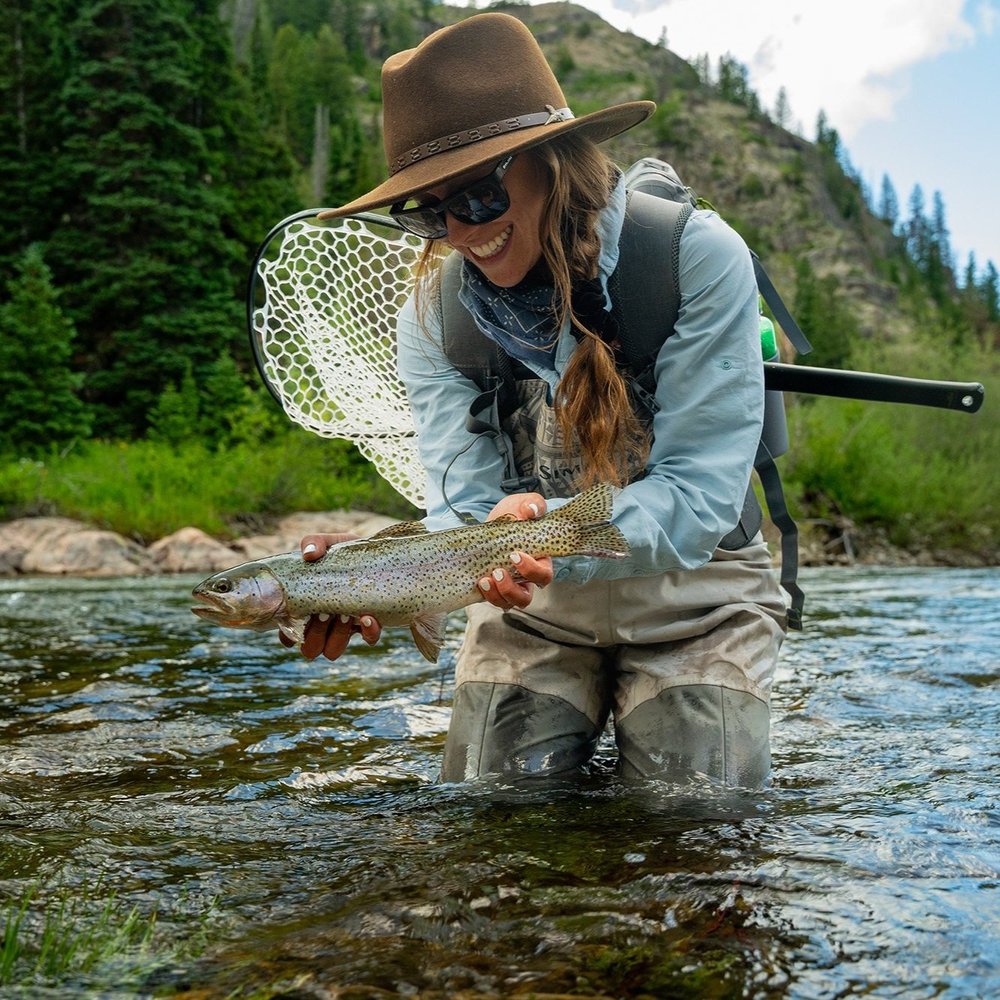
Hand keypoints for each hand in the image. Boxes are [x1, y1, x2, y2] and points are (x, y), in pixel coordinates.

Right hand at [277, 533, 382, 660]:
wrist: (378, 554)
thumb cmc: (345, 552)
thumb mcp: (329, 544)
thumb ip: (314, 543)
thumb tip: (309, 554)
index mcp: (306, 607)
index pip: (287, 633)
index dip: (288, 632)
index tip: (299, 615)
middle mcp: (324, 623)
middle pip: (309, 649)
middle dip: (315, 635)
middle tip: (324, 613)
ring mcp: (346, 628)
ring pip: (332, 651)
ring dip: (337, 636)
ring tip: (344, 614)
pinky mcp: (371, 625)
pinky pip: (369, 639)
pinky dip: (368, 632)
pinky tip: (367, 617)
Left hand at [477, 493, 553, 610]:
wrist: (491, 521)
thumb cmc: (512, 514)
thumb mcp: (521, 504)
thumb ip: (532, 504)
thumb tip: (533, 510)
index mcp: (539, 560)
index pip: (544, 574)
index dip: (532, 570)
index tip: (515, 555)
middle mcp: (526, 578)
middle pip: (526, 597)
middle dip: (512, 588)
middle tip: (498, 571)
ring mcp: (509, 585)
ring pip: (510, 602)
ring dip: (498, 594)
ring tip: (485, 579)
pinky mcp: (493, 587)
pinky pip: (494, 600)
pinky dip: (488, 595)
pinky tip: (479, 582)